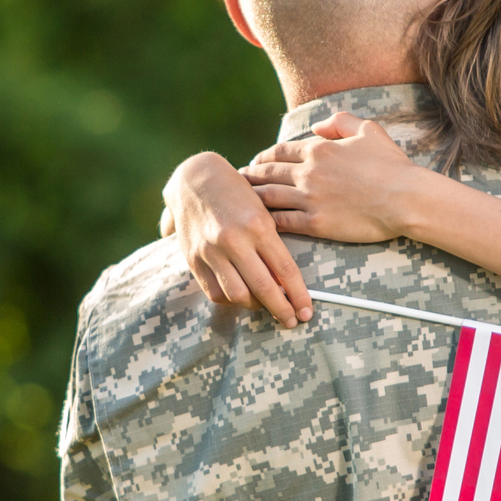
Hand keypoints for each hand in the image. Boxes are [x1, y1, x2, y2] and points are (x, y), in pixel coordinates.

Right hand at [163, 152, 312, 326]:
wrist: (194, 179)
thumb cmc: (237, 193)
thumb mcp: (261, 211)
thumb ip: (272, 245)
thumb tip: (287, 284)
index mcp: (258, 224)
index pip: (284, 269)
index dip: (298, 295)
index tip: (306, 311)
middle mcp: (234, 239)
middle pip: (263, 287)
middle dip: (281, 309)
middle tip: (292, 320)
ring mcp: (211, 250)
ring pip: (237, 294)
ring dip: (255, 306)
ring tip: (265, 305)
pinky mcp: (194, 258)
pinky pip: (215, 292)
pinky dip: (230, 300)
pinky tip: (241, 296)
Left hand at [241, 111, 436, 243]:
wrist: (406, 198)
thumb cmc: (392, 165)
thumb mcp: (369, 131)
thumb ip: (340, 122)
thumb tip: (317, 128)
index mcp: (318, 149)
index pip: (278, 151)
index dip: (262, 157)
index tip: (254, 163)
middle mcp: (308, 172)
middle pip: (266, 173)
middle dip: (248, 177)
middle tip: (235, 183)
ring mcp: (310, 198)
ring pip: (267, 197)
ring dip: (251, 199)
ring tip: (238, 203)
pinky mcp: (315, 223)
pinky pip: (281, 221)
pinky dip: (266, 221)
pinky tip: (257, 224)